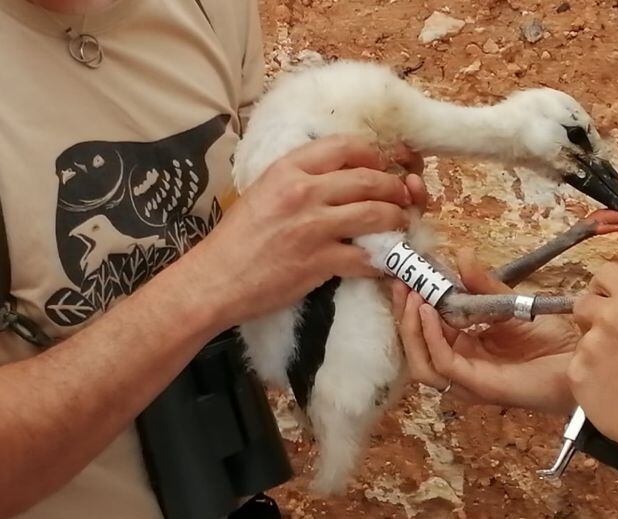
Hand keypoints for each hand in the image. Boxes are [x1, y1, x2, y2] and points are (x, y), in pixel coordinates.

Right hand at [186, 136, 424, 326]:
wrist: (215, 280)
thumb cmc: (237, 238)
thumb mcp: (263, 192)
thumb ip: (299, 179)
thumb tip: (336, 176)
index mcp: (288, 169)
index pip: (345, 146)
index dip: (373, 154)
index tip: (381, 165)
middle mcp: (304, 192)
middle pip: (369, 180)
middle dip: (394, 188)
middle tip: (402, 196)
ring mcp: (314, 227)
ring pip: (376, 214)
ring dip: (397, 219)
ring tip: (400, 224)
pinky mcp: (320, 261)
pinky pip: (367, 257)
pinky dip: (382, 260)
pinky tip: (386, 261)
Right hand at [391, 249, 577, 413]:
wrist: (580, 359)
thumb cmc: (552, 339)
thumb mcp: (510, 304)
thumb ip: (482, 285)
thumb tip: (460, 254)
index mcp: (466, 349)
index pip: (427, 330)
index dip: (413, 304)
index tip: (406, 275)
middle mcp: (462, 367)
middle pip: (417, 348)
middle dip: (405, 316)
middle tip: (399, 284)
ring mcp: (468, 379)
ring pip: (422, 362)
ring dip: (412, 329)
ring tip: (412, 298)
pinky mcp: (478, 384)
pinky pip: (444, 364)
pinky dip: (431, 338)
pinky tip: (430, 312)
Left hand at [571, 263, 617, 465]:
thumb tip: (611, 305)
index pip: (606, 272)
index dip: (605, 289)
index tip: (609, 302)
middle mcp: (611, 315)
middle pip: (582, 302)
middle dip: (591, 318)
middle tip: (610, 340)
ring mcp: (590, 344)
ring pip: (579, 338)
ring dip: (591, 351)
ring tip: (616, 373)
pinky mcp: (576, 371)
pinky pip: (576, 366)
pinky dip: (587, 375)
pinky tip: (608, 388)